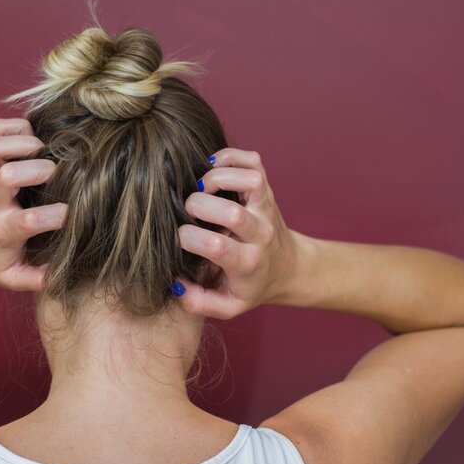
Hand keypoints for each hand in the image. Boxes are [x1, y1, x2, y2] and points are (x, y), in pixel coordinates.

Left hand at [0, 118, 67, 290]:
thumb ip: (38, 279)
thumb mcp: (11, 278)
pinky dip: (17, 127)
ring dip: (26, 144)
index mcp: (2, 230)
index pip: (30, 220)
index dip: (56, 216)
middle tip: (54, 179)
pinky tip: (30, 142)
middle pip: (10, 174)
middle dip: (42, 171)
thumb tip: (64, 272)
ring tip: (42, 155)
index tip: (67, 217)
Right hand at [173, 148, 301, 318]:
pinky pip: (253, 161)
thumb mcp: (226, 305)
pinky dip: (230, 157)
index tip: (180, 239)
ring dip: (217, 177)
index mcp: (247, 263)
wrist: (289, 269)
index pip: (216, 246)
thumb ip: (197, 302)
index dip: (188, 238)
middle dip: (197, 206)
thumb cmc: (251, 286)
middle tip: (188, 212)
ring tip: (201, 188)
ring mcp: (265, 207)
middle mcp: (260, 233)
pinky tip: (214, 170)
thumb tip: (174, 283)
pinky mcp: (266, 189)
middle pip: (230, 213)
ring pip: (249, 179)